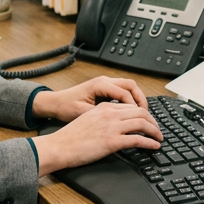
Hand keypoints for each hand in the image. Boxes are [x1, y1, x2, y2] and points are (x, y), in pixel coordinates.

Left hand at [30, 76, 148, 121]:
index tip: (141, 120)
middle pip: (132, 86)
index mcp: (100, 85)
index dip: (135, 107)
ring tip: (143, 115)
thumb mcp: (84, 113)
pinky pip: (122, 91)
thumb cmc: (66, 107)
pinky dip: (130, 101)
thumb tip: (120, 122)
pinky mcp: (104, 89)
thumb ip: (103, 116)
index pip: (126, 93)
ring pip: (129, 87)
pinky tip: (131, 113)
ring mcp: (105, 84)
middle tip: (148, 116)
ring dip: (137, 100)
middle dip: (141, 100)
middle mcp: (104, 81)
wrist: (55, 103)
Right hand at [33, 100, 161, 175]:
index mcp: (104, 107)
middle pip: (141, 112)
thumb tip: (115, 125)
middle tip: (158, 130)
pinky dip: (150, 142)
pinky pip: (138, 139)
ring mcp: (112, 126)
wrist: (60, 146)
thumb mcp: (87, 119)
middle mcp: (110, 113)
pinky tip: (154, 146)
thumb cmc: (70, 137)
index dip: (144, 114)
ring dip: (155, 131)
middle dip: (153, 121)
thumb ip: (102, 118)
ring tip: (159, 138)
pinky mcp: (112, 141)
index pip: (131, 106)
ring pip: (142, 123)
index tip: (149, 122)